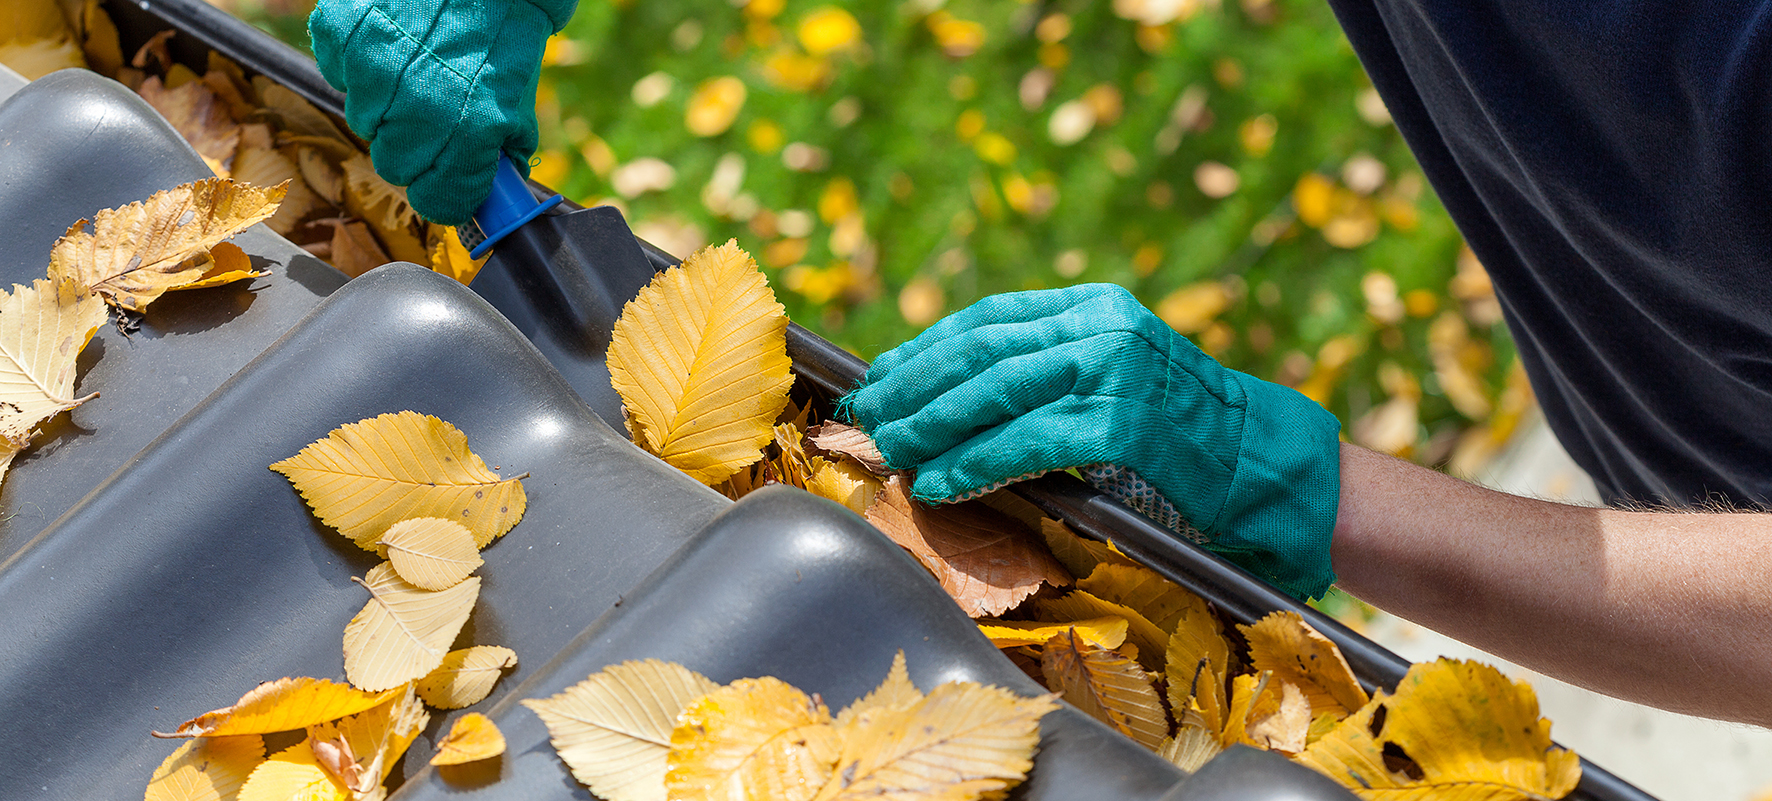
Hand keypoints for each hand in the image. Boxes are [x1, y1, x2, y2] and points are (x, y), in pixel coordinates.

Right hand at [308, 0, 576, 224]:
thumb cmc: (501, 31)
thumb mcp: (517, 99)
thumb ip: (499, 155)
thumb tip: (489, 196)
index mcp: (470, 131)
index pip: (438, 202)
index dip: (444, 192)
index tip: (447, 180)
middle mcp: (418, 107)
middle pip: (395, 167)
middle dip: (414, 148)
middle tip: (433, 114)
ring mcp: (373, 71)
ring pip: (364, 122)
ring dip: (386, 105)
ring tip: (414, 67)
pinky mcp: (342, 35)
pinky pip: (339, 76)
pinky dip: (360, 66)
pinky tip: (391, 43)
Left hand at [841, 283, 1342, 598]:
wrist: (1267, 467)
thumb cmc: (1185, 435)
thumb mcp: (1117, 375)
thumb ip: (1051, 370)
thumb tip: (952, 395)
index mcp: (1095, 306)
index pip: (988, 319)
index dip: (925, 349)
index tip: (881, 377)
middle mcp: (1101, 326)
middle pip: (980, 351)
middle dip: (914, 387)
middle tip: (868, 417)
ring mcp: (1112, 371)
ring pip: (994, 392)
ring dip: (931, 425)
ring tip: (891, 449)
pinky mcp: (1120, 424)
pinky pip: (1025, 443)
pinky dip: (974, 464)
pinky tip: (941, 482)